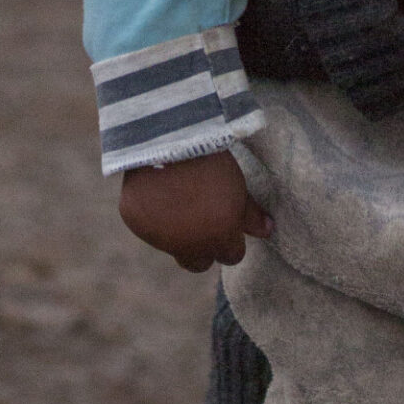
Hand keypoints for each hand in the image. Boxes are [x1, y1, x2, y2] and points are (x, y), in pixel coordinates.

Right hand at [118, 150, 272, 272]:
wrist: (170, 139)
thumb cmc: (211, 162)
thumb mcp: (238, 188)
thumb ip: (251, 216)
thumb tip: (268, 232)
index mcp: (218, 238)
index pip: (232, 256)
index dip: (233, 241)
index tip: (230, 225)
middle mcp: (188, 245)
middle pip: (199, 263)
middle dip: (205, 248)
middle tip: (206, 221)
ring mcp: (158, 237)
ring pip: (173, 246)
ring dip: (178, 233)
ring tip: (183, 198)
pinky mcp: (136, 221)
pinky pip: (148, 226)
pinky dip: (154, 215)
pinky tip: (160, 191)